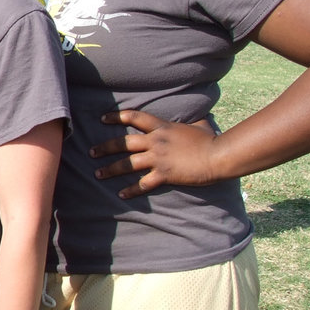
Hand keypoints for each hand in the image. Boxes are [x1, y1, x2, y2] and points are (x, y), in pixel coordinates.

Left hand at [90, 110, 218, 198]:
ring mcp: (159, 158)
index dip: (116, 116)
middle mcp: (156, 141)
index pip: (134, 117)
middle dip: (105, 147)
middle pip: (123, 143)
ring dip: (111, 169)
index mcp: (162, 127)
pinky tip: (120, 193)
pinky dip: (131, 189)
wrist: (218, 156)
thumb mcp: (199, 124)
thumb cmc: (210, 140)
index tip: (102, 118)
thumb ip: (191, 121)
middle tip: (91, 152)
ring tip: (98, 174)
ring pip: (128, 163)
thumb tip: (197, 117)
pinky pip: (143, 183)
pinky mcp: (164, 174)